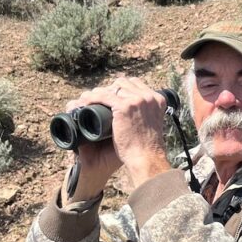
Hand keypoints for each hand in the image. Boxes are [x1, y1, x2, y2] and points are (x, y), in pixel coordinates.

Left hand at [69, 77, 171, 191]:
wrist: (146, 158)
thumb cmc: (147, 147)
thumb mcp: (152, 124)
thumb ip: (148, 115)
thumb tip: (138, 113)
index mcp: (158, 99)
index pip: (135, 84)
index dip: (121, 89)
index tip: (111, 97)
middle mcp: (149, 96)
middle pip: (123, 83)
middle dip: (110, 89)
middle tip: (98, 100)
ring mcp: (137, 100)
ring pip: (111, 88)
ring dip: (98, 93)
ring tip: (88, 101)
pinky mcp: (124, 106)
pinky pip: (102, 96)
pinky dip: (91, 99)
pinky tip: (84, 103)